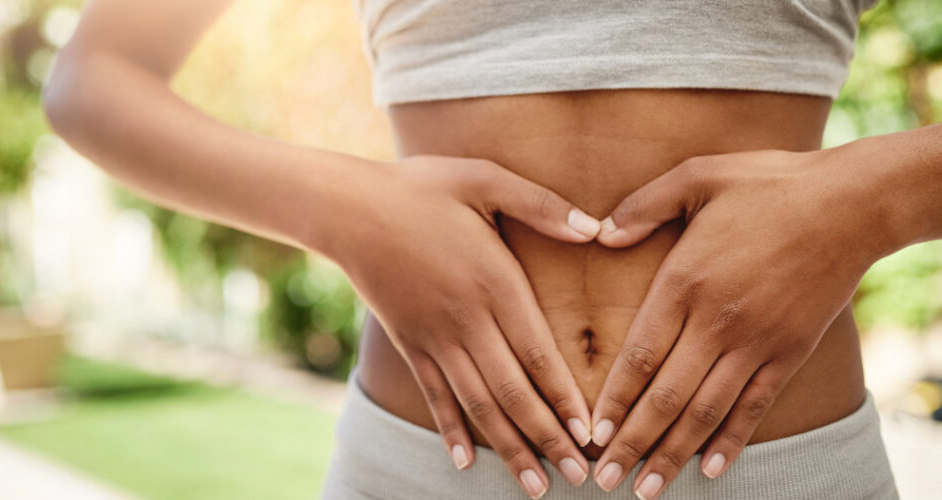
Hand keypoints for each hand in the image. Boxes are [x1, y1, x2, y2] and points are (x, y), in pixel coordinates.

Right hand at [330, 155, 601, 496]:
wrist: (347, 207)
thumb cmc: (421, 187)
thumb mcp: (484, 178)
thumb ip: (541, 204)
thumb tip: (594, 228)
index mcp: (494, 282)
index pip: (538, 353)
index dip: (565, 397)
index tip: (591, 433)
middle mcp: (467, 319)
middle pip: (514, 392)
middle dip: (549, 439)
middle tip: (581, 477)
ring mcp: (435, 336)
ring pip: (478, 404)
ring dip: (510, 448)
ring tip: (537, 486)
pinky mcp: (409, 342)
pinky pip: (434, 395)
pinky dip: (450, 430)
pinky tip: (464, 462)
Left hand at [586, 149, 885, 497]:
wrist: (852, 202)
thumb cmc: (769, 183)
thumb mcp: (697, 176)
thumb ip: (643, 206)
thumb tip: (599, 233)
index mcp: (686, 280)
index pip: (639, 355)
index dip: (613, 400)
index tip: (591, 434)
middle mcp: (718, 321)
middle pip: (666, 397)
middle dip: (632, 443)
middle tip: (605, 481)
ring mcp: (757, 342)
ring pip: (706, 411)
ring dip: (673, 454)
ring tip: (647, 491)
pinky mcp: (790, 352)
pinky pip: (755, 406)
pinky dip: (732, 441)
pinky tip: (711, 471)